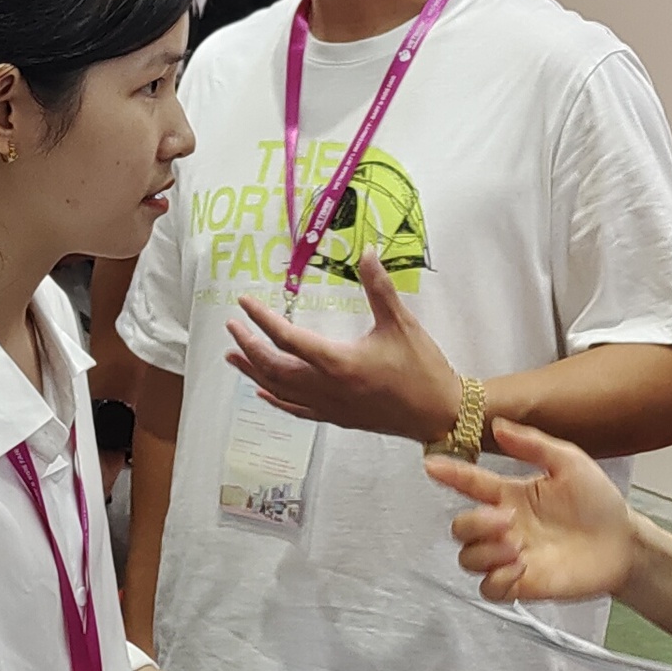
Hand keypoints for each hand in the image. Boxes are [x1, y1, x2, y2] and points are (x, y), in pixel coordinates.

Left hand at [224, 246, 462, 443]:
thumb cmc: (423, 368)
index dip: (263, 320)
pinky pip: (296, 409)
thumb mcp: (402, 323)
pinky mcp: (337, 418)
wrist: (440, 413)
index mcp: (339, 363)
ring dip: (254, 372)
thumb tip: (367, 251)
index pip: (288, 339)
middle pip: (275, 367)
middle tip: (232, 327)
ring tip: (232, 357)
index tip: (245, 303)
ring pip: (280, 390)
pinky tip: (262, 391)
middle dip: (249, 346)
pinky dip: (275, 398)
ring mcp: (330, 407)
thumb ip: (380, 288)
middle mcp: (327, 388)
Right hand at [426, 419, 634, 604]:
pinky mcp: (522, 584)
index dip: (449, 474)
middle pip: (460, 527)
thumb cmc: (598, 501)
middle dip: (474, 523)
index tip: (432, 465)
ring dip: (485, 551)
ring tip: (517, 545)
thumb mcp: (569, 462)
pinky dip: (496, 578)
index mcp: (510, 494)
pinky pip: (489, 589)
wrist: (623, 542)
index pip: (469, 484)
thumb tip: (497, 425)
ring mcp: (510, 557)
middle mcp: (504, 526)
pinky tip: (521, 566)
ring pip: (468, 558)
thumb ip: (533, 444)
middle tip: (508, 521)